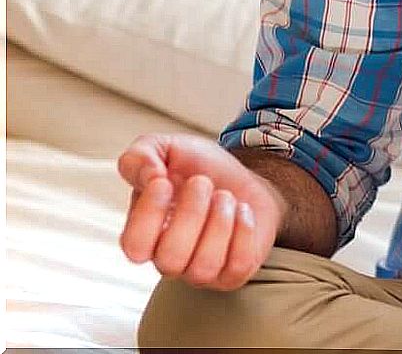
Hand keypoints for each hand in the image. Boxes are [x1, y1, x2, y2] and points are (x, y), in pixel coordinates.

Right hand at [116, 133, 284, 290]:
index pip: (134, 245)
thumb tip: (148, 176)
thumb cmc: (200, 169)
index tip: (165, 181)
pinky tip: (242, 211)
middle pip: (170, 257)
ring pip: (203, 266)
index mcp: (144, 234)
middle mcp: (168, 259)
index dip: (149, 213)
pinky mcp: (232, 273)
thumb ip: (141, 156)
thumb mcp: (166, 149)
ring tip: (225, 197)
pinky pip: (237, 265)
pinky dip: (244, 231)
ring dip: (220, 221)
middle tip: (203, 183)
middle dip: (192, 213)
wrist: (245, 176)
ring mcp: (200, 271)